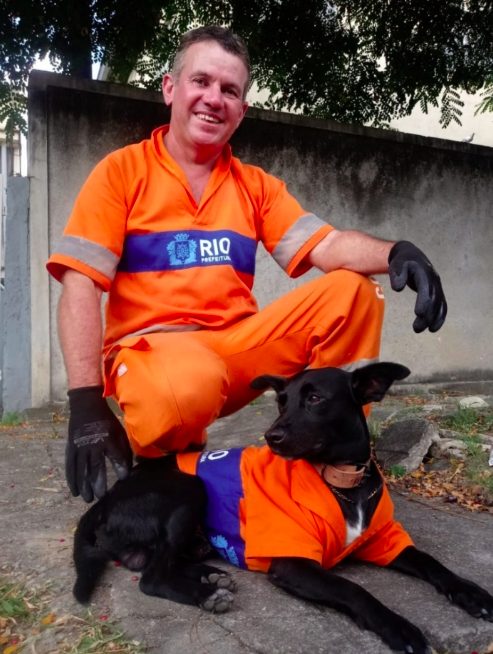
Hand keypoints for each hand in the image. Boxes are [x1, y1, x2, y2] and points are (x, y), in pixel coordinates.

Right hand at [66, 386, 132, 501]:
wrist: (86, 406)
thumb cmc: (106, 420)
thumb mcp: (119, 430)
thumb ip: (124, 448)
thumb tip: (129, 466)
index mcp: (107, 437)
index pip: (115, 455)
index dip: (120, 467)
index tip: (124, 479)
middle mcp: (92, 444)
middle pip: (95, 467)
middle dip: (99, 483)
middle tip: (102, 497)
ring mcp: (79, 447)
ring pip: (81, 470)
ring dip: (84, 485)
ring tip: (88, 499)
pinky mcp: (71, 448)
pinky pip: (70, 466)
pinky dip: (72, 480)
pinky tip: (75, 491)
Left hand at [388, 240, 446, 332]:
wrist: (411, 255)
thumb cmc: (401, 262)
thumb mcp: (396, 265)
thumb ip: (397, 275)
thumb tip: (398, 288)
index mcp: (424, 273)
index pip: (426, 288)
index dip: (424, 300)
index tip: (419, 313)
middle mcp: (433, 280)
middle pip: (433, 299)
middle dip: (427, 315)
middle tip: (416, 328)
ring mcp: (437, 286)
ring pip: (438, 304)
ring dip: (432, 319)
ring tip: (420, 330)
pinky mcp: (437, 292)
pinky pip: (442, 306)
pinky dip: (439, 317)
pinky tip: (433, 328)